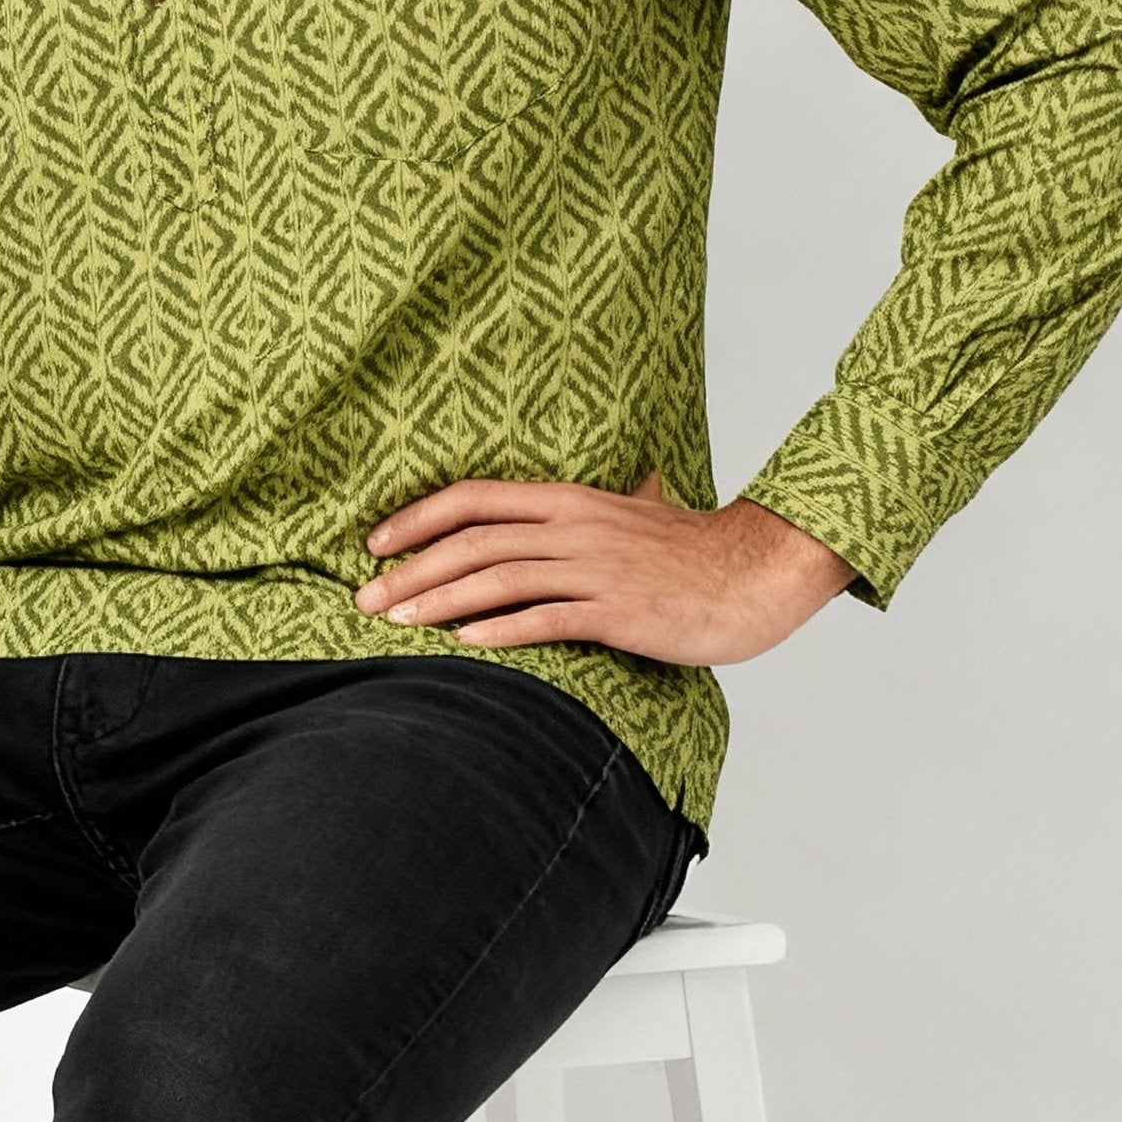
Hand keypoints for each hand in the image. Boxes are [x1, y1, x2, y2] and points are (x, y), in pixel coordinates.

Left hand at [359, 476, 851, 668]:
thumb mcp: (645, 511)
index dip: (418, 517)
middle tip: (363, 599)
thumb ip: (620, 500)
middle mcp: (576, 527)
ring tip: (396, 622)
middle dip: (411, 570)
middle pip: (473, 541)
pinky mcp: (618, 611)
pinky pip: (547, 618)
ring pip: (499, 578)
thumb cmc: (696, 552)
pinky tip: (465, 642)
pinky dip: (500, 628)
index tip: (374, 544)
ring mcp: (596, 568)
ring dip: (439, 601)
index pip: (475, 497)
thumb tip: (633, 480)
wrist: (758, 575)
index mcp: (571, 500)